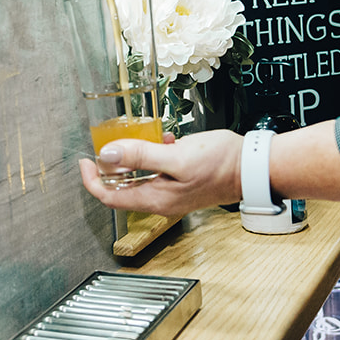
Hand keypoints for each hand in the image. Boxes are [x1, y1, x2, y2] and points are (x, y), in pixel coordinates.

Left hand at [79, 130, 243, 215]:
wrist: (253, 169)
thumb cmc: (221, 164)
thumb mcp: (176, 156)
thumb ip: (141, 156)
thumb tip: (108, 156)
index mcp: (155, 199)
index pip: (109, 197)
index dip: (92, 179)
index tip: (85, 160)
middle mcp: (161, 200)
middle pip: (121, 188)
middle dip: (111, 165)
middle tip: (109, 143)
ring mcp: (172, 193)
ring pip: (139, 178)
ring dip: (134, 158)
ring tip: (138, 138)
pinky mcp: (182, 184)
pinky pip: (157, 171)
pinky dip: (154, 155)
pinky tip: (164, 140)